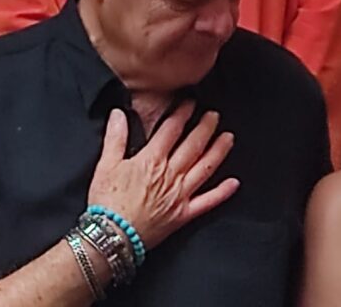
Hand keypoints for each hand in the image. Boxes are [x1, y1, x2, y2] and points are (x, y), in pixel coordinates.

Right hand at [87, 103, 238, 248]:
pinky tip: (234, 183)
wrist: (112, 236)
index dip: (182, 113)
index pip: (172, 130)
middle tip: (215, 114)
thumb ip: (115, 137)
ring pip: (204, 168)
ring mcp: (180, 195)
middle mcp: (170, 175)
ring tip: (229, 138)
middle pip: (193, 145)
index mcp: (151, 160)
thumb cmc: (107, 201)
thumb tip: (118, 113)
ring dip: (218, 151)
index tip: (190, 102)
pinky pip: (208, 202)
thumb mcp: (106, 164)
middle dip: (205, 127)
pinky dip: (222, 193)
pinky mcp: (183, 215)